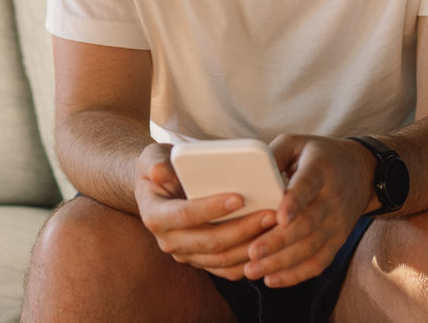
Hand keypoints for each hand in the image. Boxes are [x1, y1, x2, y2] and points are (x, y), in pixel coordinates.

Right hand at [134, 142, 278, 279]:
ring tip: (274, 225)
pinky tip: (268, 245)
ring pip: (222, 259)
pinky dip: (249, 260)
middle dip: (242, 229)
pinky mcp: (202, 261)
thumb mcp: (152, 157)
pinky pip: (227, 270)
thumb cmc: (161, 168)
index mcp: (156, 216)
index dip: (212, 208)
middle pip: (210, 242)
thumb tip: (161, 172)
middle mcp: (169, 241)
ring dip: (251, 245)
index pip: (185, 215)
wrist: (160, 190)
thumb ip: (155, 161)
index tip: (239, 197)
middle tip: (270, 213)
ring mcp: (187, 254)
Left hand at [241, 134, 375, 287]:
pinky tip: (272, 280)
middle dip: (278, 242)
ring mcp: (337, 223)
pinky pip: (318, 262)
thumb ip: (272, 154)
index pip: (308, 187)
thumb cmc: (320, 155)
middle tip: (251, 253)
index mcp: (320, 170)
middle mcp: (331, 199)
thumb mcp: (297, 143)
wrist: (363, 172)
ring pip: (310, 248)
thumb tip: (246, 174)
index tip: (279, 218)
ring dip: (281, 263)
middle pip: (306, 224)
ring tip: (253, 270)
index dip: (294, 202)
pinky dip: (296, 274)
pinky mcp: (337, 240)